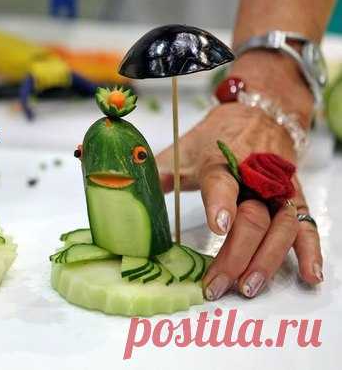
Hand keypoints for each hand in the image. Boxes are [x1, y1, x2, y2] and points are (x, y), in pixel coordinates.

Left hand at [156, 54, 322, 299]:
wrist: (257, 112)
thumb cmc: (213, 137)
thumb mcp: (180, 150)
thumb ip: (146, 167)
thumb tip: (90, 163)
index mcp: (220, 159)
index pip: (222, 180)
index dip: (220, 200)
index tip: (217, 223)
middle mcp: (253, 173)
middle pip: (252, 215)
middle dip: (236, 252)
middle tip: (218, 285)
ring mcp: (277, 186)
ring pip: (282, 225)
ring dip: (268, 259)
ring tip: (249, 288)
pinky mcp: (293, 195)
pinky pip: (306, 224)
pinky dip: (310, 250)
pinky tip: (308, 275)